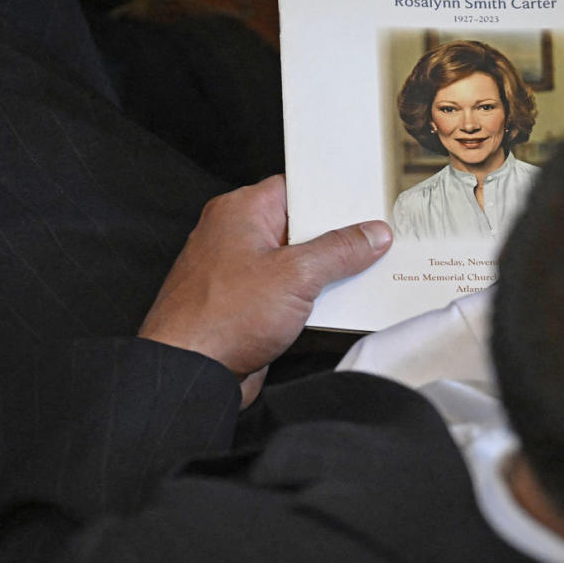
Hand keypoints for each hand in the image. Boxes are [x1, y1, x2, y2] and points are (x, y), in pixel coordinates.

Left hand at [139, 175, 391, 404]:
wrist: (189, 373)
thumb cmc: (222, 318)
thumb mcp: (297, 275)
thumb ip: (339, 250)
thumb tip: (370, 235)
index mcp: (241, 211)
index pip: (296, 189)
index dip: (333, 196)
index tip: (366, 204)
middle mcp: (235, 236)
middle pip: (298, 227)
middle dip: (336, 237)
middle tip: (374, 240)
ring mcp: (239, 272)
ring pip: (294, 262)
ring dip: (325, 271)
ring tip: (365, 271)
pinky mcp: (245, 305)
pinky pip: (286, 291)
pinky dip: (309, 296)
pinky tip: (338, 304)